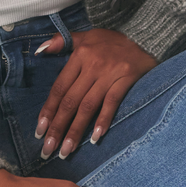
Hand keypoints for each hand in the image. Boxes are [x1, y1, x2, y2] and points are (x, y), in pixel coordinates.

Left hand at [34, 27, 156, 159]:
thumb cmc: (113, 40)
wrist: (146, 36)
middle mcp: (93, 65)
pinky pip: (112, 102)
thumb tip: (40, 50)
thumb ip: (62, 41)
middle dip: (57, 127)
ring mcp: (110, 73)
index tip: (40, 130)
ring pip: (88, 106)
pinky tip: (95, 138)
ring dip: (76, 130)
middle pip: (70, 101)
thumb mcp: (86, 35)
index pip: (59, 87)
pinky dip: (103, 120)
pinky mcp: (126, 78)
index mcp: (80, 55)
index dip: (49, 110)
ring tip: (66, 151)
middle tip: (48, 149)